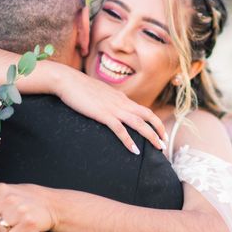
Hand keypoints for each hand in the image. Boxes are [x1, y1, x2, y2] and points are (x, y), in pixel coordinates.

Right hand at [52, 64, 167, 153]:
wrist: (67, 80)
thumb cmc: (80, 87)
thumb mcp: (100, 94)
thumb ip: (109, 101)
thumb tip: (113, 107)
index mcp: (121, 98)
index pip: (144, 110)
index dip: (155, 122)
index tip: (160, 133)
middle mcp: (121, 102)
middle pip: (147, 116)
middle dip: (158, 130)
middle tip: (164, 144)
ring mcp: (113, 108)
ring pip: (139, 123)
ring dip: (150, 136)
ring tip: (158, 148)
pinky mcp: (103, 114)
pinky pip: (120, 129)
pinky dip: (129, 140)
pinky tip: (134, 151)